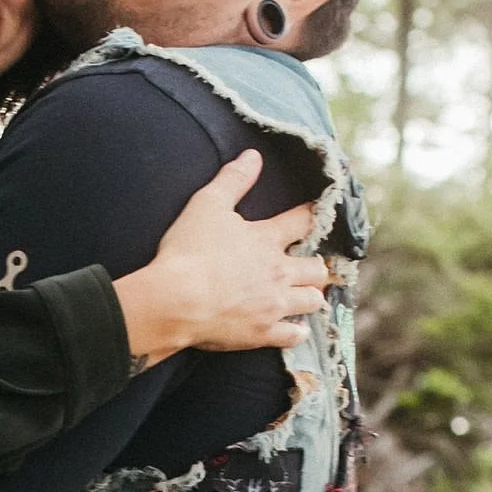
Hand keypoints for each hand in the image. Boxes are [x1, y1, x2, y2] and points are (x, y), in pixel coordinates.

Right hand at [115, 153, 329, 365]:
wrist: (174, 300)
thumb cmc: (188, 251)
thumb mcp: (207, 204)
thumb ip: (233, 179)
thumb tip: (253, 155)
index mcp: (267, 239)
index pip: (304, 220)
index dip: (313, 214)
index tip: (317, 213)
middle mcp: (278, 272)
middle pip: (317, 268)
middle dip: (316, 266)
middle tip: (308, 265)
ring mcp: (274, 305)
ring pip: (313, 301)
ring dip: (311, 297)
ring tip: (304, 295)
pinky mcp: (263, 332)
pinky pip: (295, 335)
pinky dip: (298, 331)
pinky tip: (295, 328)